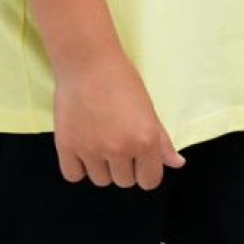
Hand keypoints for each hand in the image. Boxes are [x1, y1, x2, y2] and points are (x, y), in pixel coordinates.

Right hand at [52, 46, 186, 189]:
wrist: (87, 61)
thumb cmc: (121, 79)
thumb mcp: (148, 108)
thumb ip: (162, 141)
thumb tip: (177, 164)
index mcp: (145, 141)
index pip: (150, 181)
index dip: (145, 170)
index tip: (138, 159)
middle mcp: (119, 149)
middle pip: (124, 181)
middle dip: (123, 166)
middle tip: (116, 140)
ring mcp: (91, 150)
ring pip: (100, 180)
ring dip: (101, 166)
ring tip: (98, 140)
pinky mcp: (67, 146)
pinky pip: (74, 175)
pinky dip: (78, 167)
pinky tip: (82, 147)